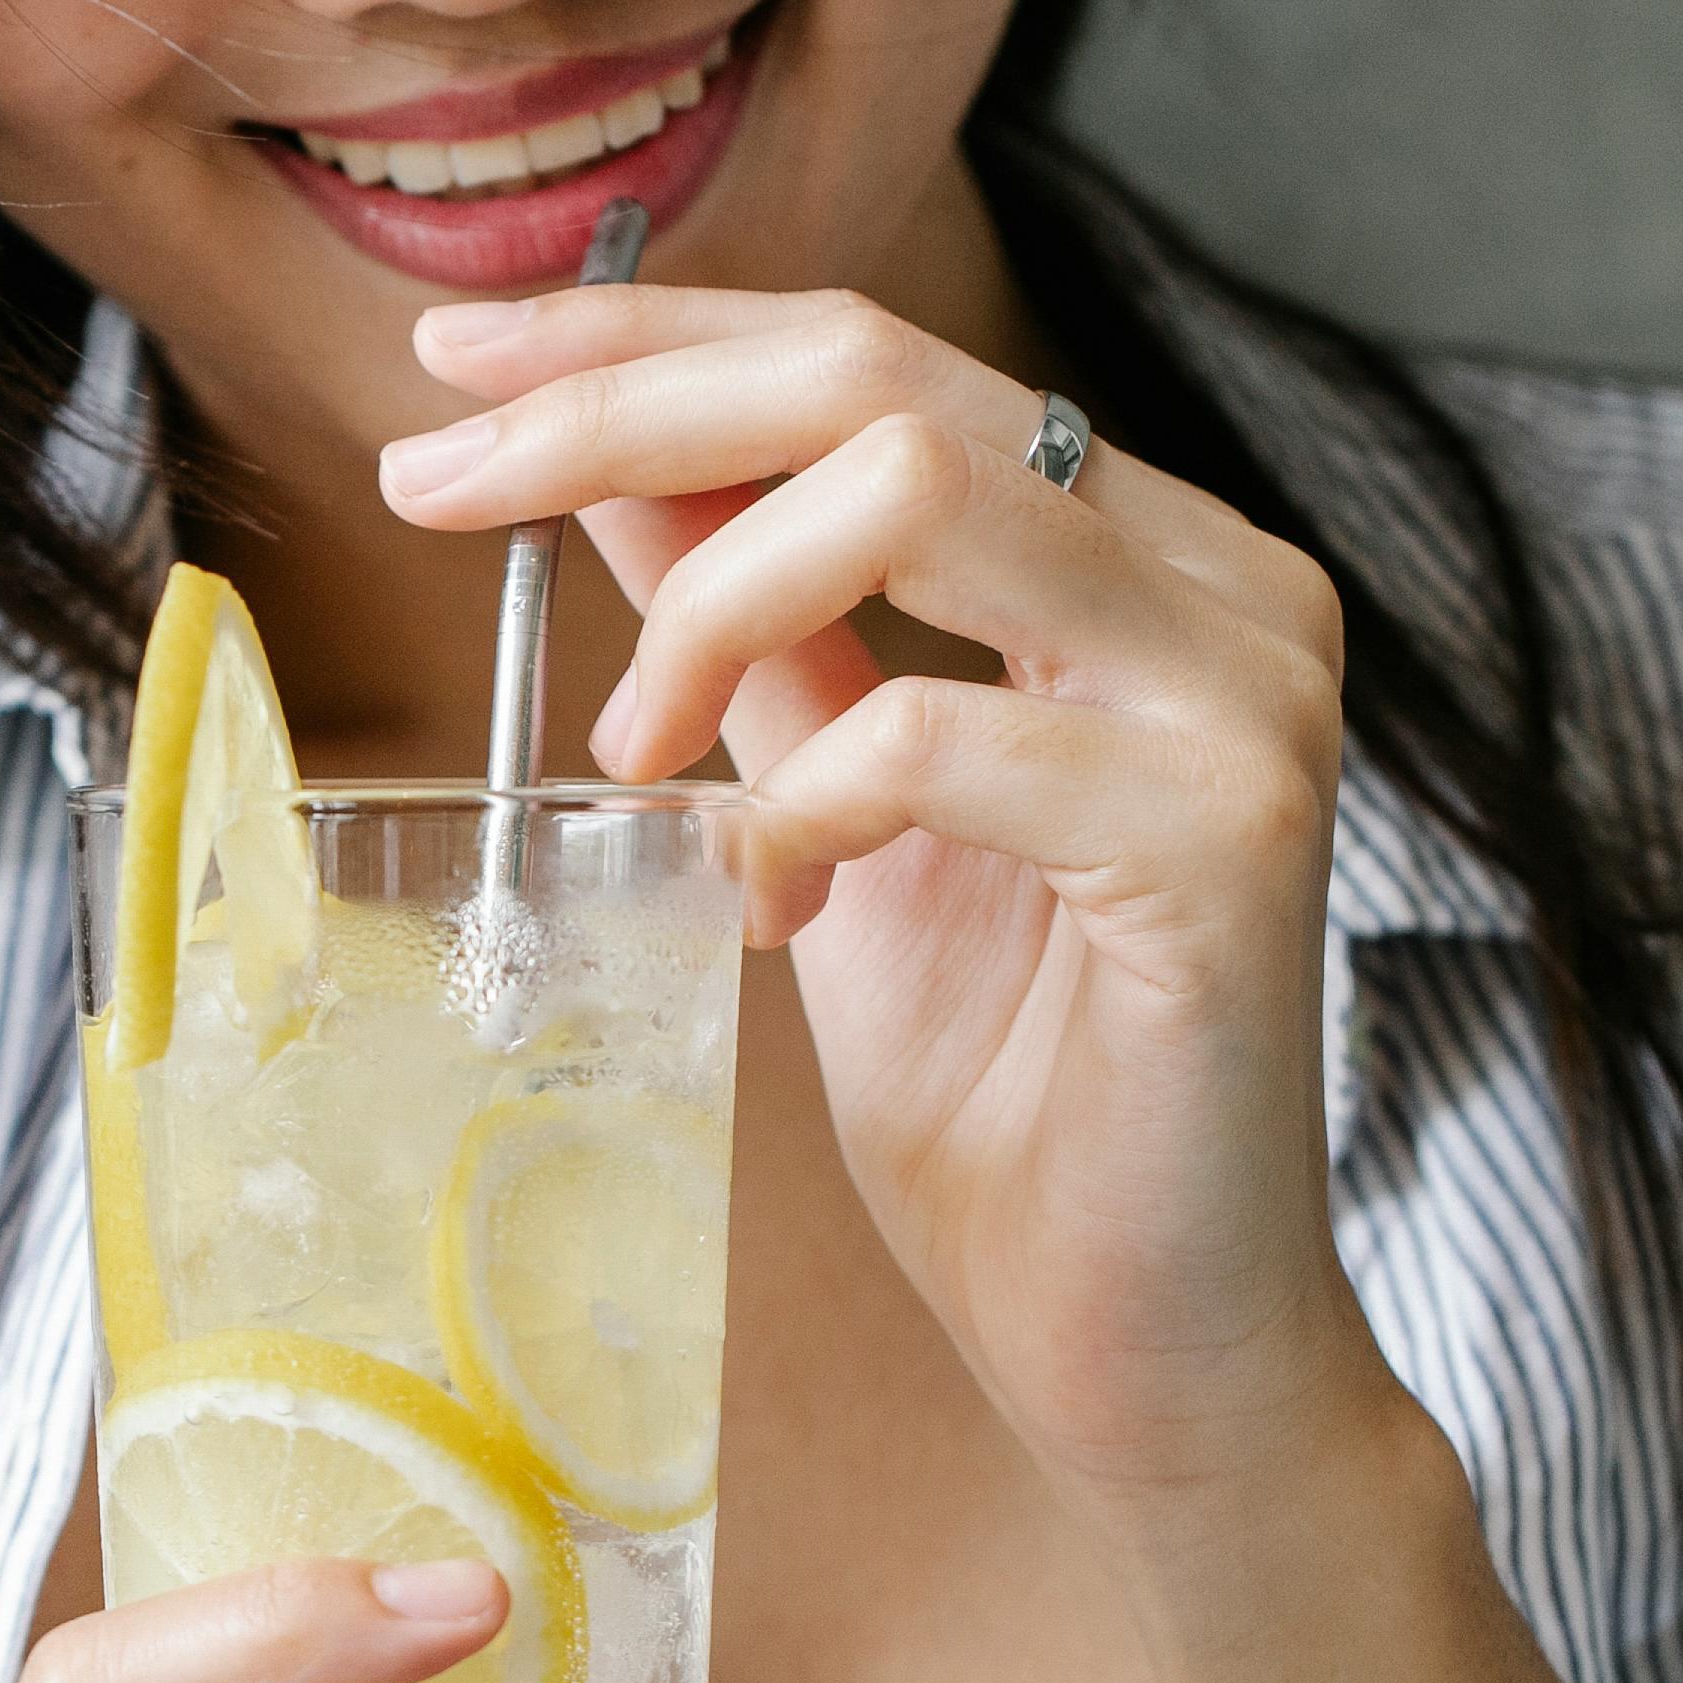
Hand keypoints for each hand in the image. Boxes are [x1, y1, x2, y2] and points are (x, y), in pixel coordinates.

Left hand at [381, 280, 1376, 1529]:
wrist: (1156, 1345)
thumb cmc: (1012, 1096)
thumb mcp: (829, 806)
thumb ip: (756, 630)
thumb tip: (600, 465)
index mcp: (1140, 551)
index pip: (870, 355)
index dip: (646, 337)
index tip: (453, 355)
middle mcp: (1222, 584)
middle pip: (881, 377)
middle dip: (620, 408)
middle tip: (437, 485)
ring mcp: (1245, 694)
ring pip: (923, 489)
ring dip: (710, 601)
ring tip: (631, 749)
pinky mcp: (1229, 828)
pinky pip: (941, 730)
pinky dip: (801, 802)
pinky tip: (771, 905)